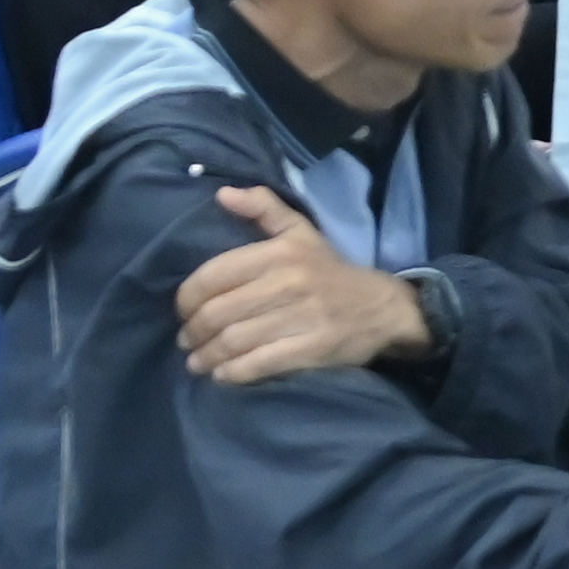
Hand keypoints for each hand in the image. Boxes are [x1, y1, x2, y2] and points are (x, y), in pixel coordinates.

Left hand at [177, 188, 430, 383]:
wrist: (385, 308)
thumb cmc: (331, 271)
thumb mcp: (301, 232)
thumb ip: (263, 209)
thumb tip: (222, 194)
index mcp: (279, 252)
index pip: (213, 275)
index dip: (187, 299)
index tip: (183, 312)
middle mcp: (288, 281)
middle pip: (218, 313)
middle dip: (193, 332)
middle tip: (187, 342)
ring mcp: (301, 317)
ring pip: (234, 341)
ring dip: (207, 356)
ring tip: (198, 362)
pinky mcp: (312, 348)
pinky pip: (258, 363)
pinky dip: (233, 373)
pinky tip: (222, 375)